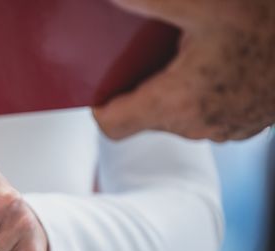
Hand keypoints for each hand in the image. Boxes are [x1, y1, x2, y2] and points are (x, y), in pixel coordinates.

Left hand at [93, 0, 274, 141]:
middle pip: (144, 117)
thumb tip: (107, 0)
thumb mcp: (204, 2)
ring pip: (178, 114)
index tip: (104, 80)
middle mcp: (199, 126)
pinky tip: (220, 58)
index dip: (102, 102)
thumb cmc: (268, 15)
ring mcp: (228, 128)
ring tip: (189, 50)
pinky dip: (204, 89)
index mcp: (177, 104)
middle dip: (141, 87)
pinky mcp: (250, 123)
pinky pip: (209, 110)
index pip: (112, 125)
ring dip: (175, 87)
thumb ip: (147, 3)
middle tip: (150, 52)